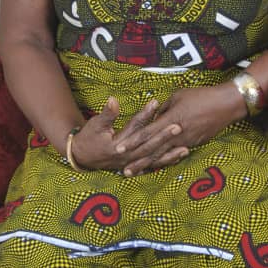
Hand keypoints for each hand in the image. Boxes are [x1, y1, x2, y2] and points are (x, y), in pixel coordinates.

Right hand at [70, 96, 187, 172]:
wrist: (81, 156)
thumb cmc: (88, 138)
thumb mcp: (95, 124)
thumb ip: (107, 113)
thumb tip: (113, 100)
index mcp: (116, 145)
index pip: (133, 128)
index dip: (144, 115)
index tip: (156, 103)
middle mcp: (126, 156)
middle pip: (148, 146)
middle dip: (164, 136)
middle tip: (178, 126)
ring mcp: (131, 164)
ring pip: (153, 159)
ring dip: (170, 154)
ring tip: (186, 148)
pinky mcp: (134, 167)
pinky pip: (152, 165)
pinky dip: (165, 162)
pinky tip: (178, 157)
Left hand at [111, 83, 244, 175]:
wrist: (226, 105)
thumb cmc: (201, 96)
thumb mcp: (178, 96)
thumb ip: (164, 109)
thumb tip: (155, 118)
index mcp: (171, 120)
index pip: (147, 133)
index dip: (133, 142)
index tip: (120, 148)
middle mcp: (177, 134)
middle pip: (153, 150)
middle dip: (138, 161)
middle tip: (123, 170)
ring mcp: (186, 142)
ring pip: (164, 156)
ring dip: (149, 165)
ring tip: (136, 173)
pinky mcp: (194, 144)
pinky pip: (176, 155)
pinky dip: (164, 162)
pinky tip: (156, 168)